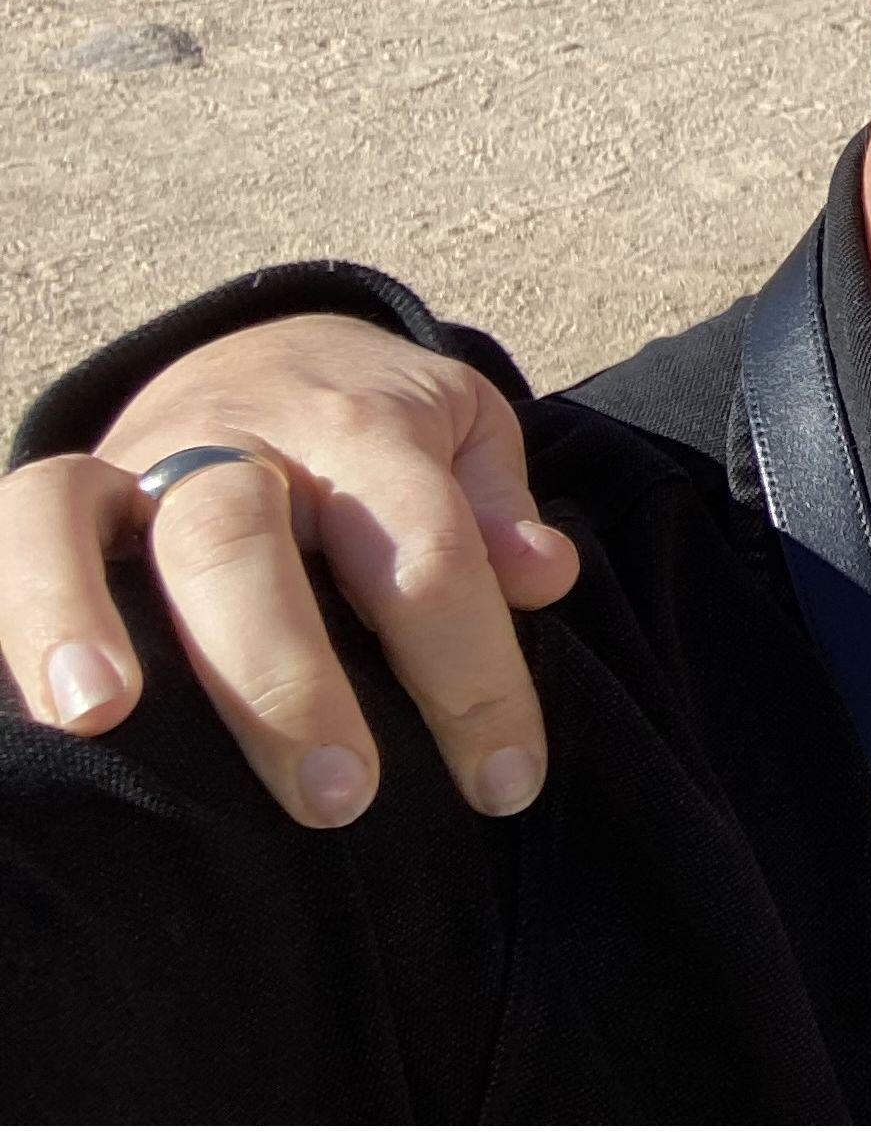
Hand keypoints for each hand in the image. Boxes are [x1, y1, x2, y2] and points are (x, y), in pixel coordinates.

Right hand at [0, 318, 577, 827]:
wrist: (267, 345)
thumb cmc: (382, 426)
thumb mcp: (463, 435)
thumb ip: (499, 507)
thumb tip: (544, 578)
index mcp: (366, 429)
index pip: (427, 553)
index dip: (473, 676)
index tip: (507, 783)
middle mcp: (242, 439)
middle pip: (248, 536)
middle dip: (287, 674)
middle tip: (338, 798)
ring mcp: (140, 460)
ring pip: (92, 516)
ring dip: (88, 617)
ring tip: (102, 722)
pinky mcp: (63, 490)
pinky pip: (18, 529)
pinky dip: (21, 609)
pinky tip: (40, 709)